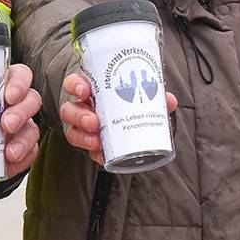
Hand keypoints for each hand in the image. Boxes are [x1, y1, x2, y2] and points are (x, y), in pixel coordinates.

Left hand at [0, 63, 41, 176]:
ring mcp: (25, 126)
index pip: (19, 75)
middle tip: (6, 125)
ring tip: (8, 152)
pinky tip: (11, 162)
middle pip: (32, 99)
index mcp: (1, 86)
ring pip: (34, 127)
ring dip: (22, 139)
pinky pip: (32, 151)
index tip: (9, 96)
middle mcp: (17, 104)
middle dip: (21, 112)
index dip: (18, 83)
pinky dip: (23, 157)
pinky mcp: (26, 149)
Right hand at [58, 72, 176, 167]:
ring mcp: (82, 127)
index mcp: (91, 90)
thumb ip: (153, 95)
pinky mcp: (89, 143)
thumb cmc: (126, 100)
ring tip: (96, 141)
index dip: (75, 86)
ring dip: (82, 136)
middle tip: (94, 122)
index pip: (74, 83)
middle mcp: (82, 107)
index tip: (84, 91)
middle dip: (79, 115)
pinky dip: (94, 153)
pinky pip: (86, 151)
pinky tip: (102, 156)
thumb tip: (169, 101)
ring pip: (72, 131)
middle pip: (69, 109)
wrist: (126, 119)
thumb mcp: (137, 94)